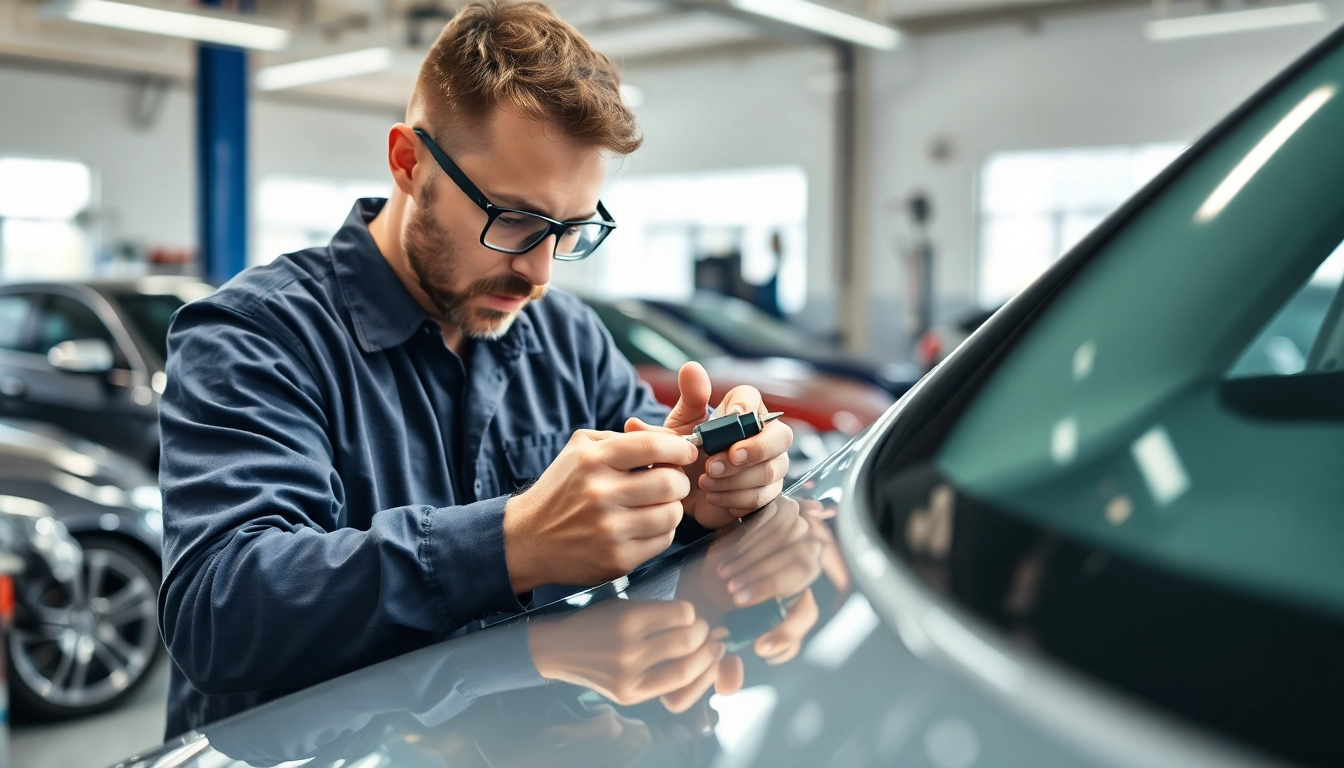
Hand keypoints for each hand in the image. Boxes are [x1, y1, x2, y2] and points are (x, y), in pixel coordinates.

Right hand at [504, 429, 698, 592]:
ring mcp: (609, 530)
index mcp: (592, 461)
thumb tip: (664, 435)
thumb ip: (620, 438)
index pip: (653, 447)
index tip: (686, 453)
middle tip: (672, 481)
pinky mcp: (617, 559)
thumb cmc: (561, 489)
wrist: (527, 539)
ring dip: (672, 507)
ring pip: (671, 514)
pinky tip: (645, 525)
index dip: (679, 448)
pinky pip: (663, 541)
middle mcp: (600, 494)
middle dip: (679, 480)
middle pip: (669, 483)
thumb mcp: (579, 449)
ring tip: (658, 504)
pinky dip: (662, 531)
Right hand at [529, 600, 725, 709]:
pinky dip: (689, 677)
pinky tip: (692, 667)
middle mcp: (629, 648)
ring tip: (709, 649)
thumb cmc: (596, 621)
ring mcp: (628, 677)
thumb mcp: (624, 606)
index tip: (692, 615)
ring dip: (704, 658)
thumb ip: (659, 613)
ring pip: (685, 669)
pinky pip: (670, 688)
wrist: (558, 649)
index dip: (694, 613)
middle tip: (707, 631)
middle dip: (705, 634)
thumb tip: (700, 621)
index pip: (683, 614)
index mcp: (629, 617)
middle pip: (689, 642)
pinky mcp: (628, 695)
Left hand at [626, 362, 792, 528]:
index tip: (729, 416)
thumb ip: (689, 399)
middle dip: (752, 451)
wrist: (681, 492)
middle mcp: (764, 435)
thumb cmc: (686, 453)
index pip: (752, 398)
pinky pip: (763, 495)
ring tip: (704, 481)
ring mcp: (771, 464)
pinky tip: (713, 495)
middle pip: (781, 436)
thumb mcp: (680, 426)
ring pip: (770, 470)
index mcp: (742, 411)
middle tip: (718, 463)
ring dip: (734, 480)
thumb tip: (690, 368)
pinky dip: (734, 498)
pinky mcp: (769, 492)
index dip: (745, 406)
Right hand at [676, 496, 824, 667]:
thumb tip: (727, 684)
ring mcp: (799, 531)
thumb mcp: (718, 622)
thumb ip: (724, 656)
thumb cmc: (718, 586)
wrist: (713, 541)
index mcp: (798, 592)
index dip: (788, 634)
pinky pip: (775, 523)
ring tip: (726, 579)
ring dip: (756, 566)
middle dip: (769, 588)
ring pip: (791, 547)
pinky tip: (727, 557)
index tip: (760, 647)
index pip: (806, 613)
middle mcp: (808, 561)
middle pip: (804, 572)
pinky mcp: (784, 509)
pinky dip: (750, 543)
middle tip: (735, 599)